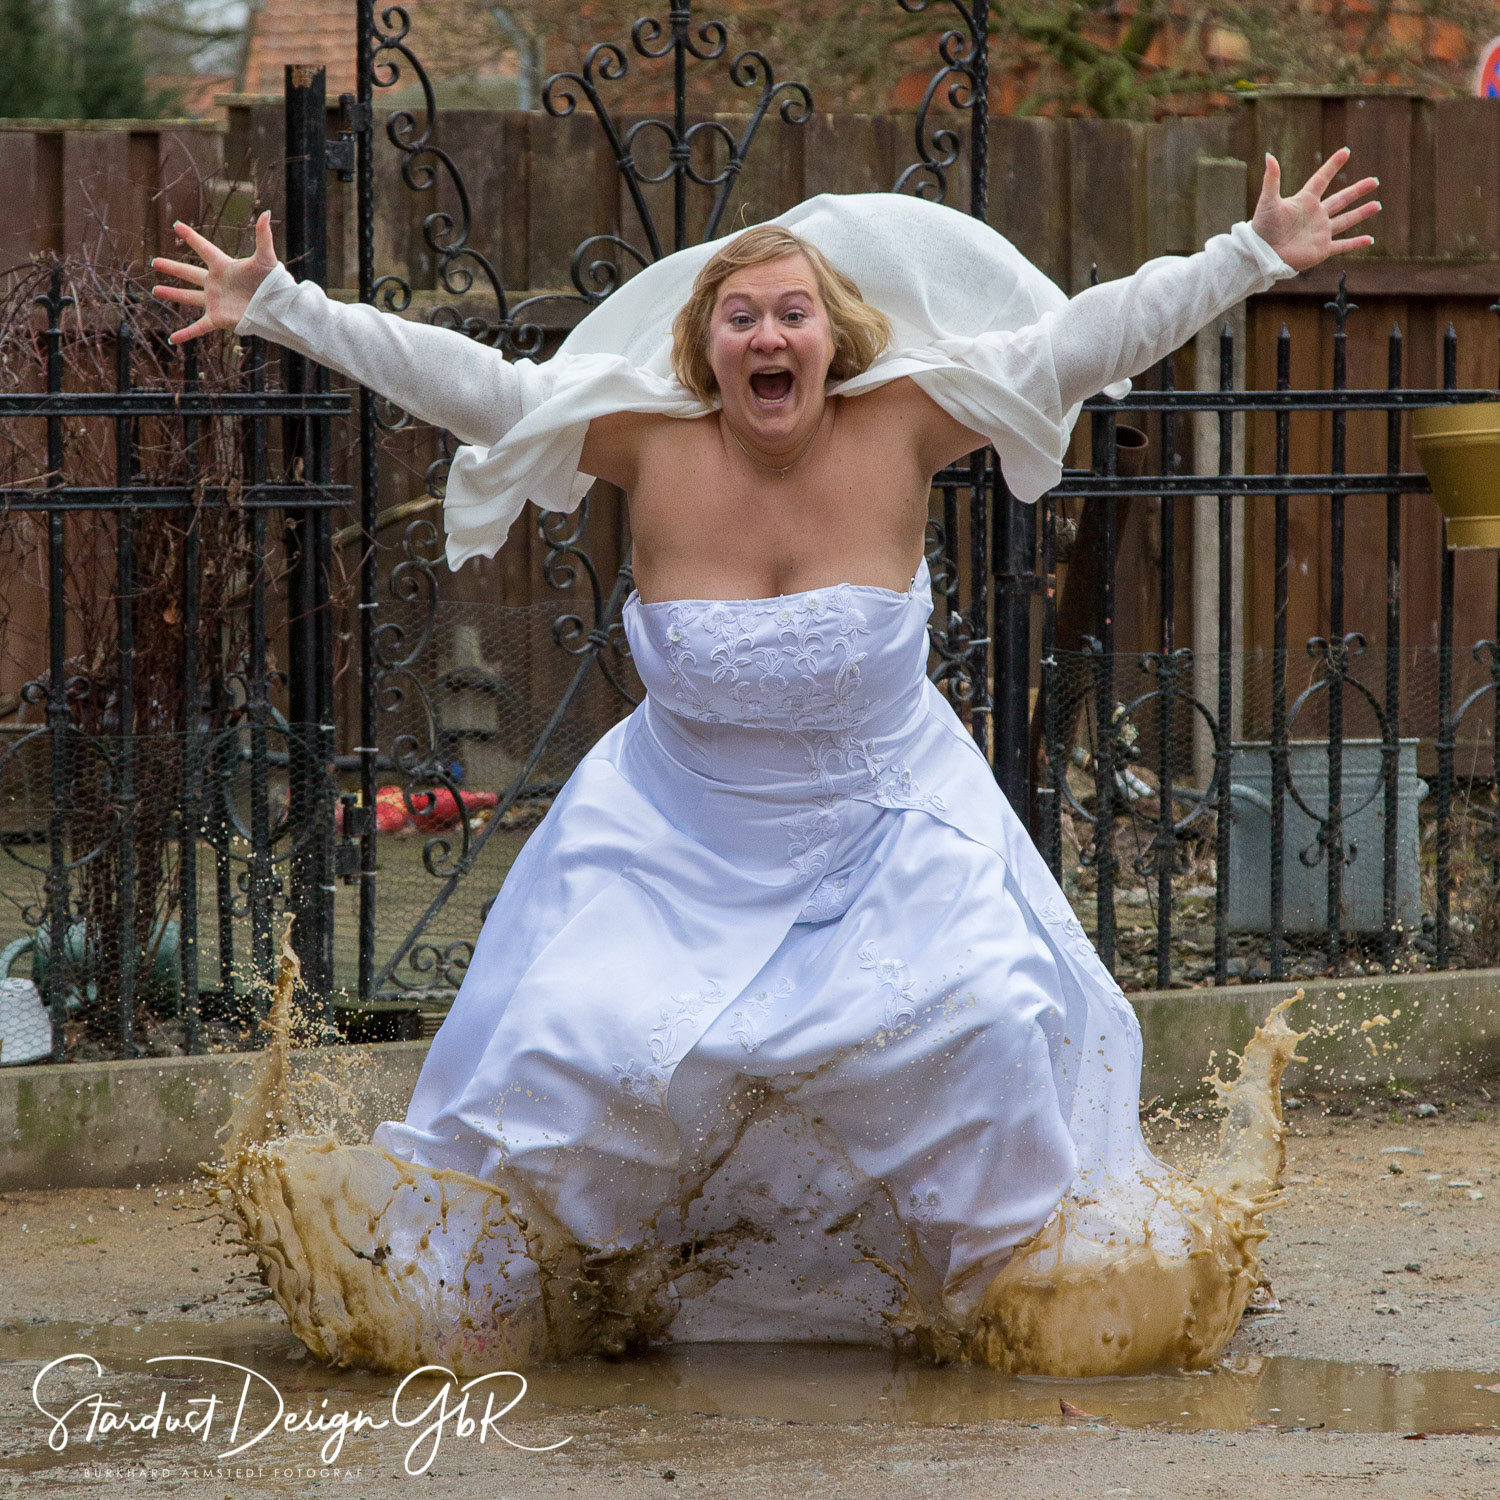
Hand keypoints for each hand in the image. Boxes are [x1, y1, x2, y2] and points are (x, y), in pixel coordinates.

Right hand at [150, 209, 278, 343]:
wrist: (276, 307)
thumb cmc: (273, 283)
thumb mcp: (266, 258)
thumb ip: (263, 236)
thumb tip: (266, 213)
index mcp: (224, 266)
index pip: (204, 248)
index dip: (191, 237)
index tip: (177, 226)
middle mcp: (216, 283)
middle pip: (190, 273)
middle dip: (172, 268)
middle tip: (154, 261)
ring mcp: (215, 301)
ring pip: (189, 297)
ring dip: (173, 294)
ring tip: (155, 290)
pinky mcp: (218, 318)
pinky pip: (199, 327)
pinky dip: (186, 334)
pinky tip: (174, 339)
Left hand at [1250, 146, 1379, 273]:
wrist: (1261, 255)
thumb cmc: (1262, 228)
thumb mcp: (1267, 201)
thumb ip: (1272, 179)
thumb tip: (1269, 156)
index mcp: (1305, 201)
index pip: (1321, 179)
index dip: (1332, 166)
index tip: (1345, 151)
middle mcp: (1315, 215)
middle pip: (1341, 199)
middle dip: (1357, 190)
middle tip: (1374, 181)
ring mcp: (1320, 232)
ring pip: (1346, 221)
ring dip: (1361, 213)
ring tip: (1377, 205)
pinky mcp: (1321, 249)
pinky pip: (1342, 246)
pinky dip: (1356, 243)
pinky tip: (1370, 240)